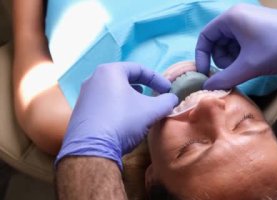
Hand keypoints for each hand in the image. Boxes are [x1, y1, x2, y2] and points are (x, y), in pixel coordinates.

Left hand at [56, 62, 177, 169]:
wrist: (92, 149)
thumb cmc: (123, 121)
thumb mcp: (152, 111)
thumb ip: (166, 102)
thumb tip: (172, 99)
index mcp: (110, 72)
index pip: (138, 69)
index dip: (157, 79)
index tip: (167, 90)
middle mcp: (93, 79)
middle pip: (124, 78)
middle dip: (143, 87)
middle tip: (154, 96)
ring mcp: (85, 96)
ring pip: (112, 91)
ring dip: (129, 97)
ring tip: (140, 107)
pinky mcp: (80, 112)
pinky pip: (103, 103)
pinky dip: (117, 107)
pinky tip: (124, 120)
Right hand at [195, 4, 276, 89]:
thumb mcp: (249, 66)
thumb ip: (225, 77)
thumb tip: (206, 87)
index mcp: (231, 18)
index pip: (205, 37)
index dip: (202, 57)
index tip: (206, 74)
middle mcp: (237, 16)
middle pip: (217, 42)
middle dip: (222, 60)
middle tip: (236, 71)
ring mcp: (249, 20)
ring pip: (229, 44)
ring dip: (234, 59)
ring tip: (249, 67)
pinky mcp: (258, 27)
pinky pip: (241, 43)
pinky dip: (243, 55)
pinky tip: (255, 62)